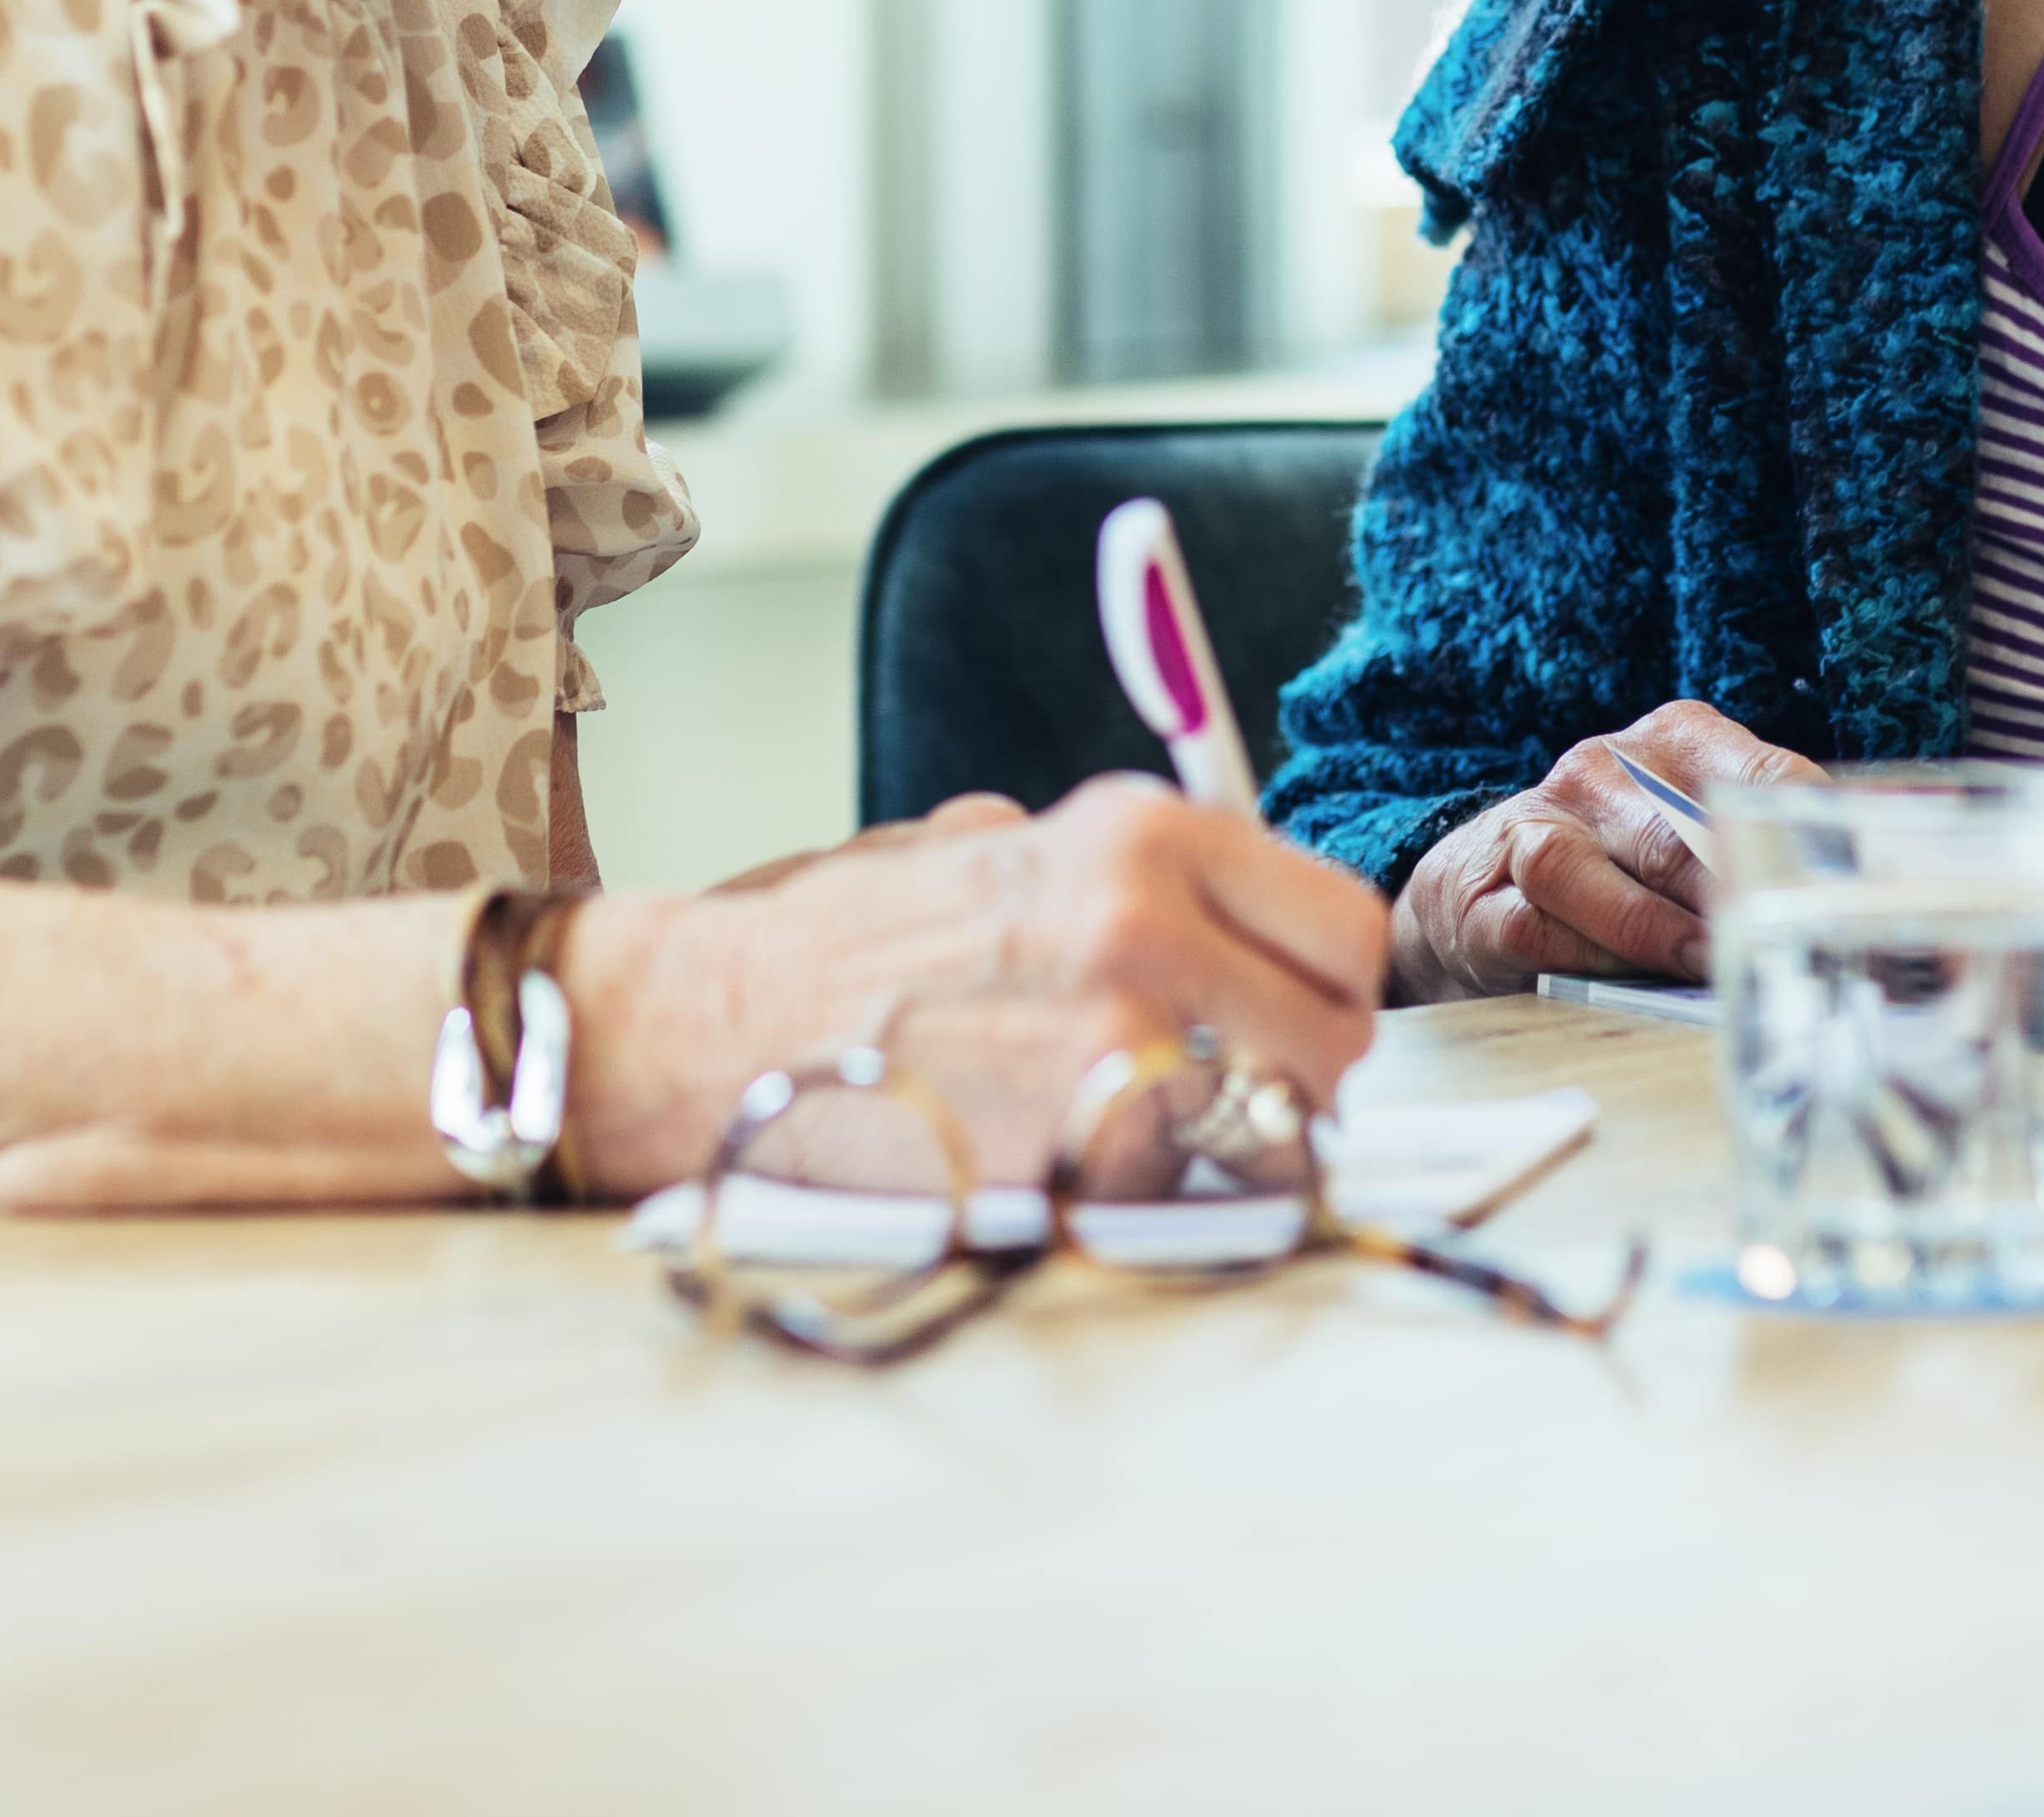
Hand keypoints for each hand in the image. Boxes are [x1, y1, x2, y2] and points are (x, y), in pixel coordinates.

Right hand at [561, 778, 1386, 1197]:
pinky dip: (1158, 1206)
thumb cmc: (831, 942)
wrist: (705, 1025)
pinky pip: (1187, 1202)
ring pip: (1281, 1133)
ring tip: (1151, 1141)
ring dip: (1242, 1151)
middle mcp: (1149, 929)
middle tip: (1233, 1096)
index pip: (1339, 920)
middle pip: (1338, 1036)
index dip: (1319, 979)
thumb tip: (1195, 901)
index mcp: (1138, 837)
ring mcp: (1116, 1053)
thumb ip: (1106, 867)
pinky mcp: (1074, 1163)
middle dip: (1300, 1076)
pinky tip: (1082, 1177)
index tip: (1287, 1007)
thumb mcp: (981, 842)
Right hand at [1389, 702, 1819, 1000]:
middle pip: (1683, 829)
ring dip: (1663, 928)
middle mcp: (1604, 770)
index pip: (1763, 775)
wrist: (1476, 888)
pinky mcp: (1486, 896)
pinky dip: (1590, 959)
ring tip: (1715, 968)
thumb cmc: (1621, 870)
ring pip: (1599, 869)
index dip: (1814, 841)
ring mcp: (1538, 827)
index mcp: (1677, 742)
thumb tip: (1857, 924)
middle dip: (1742, 895)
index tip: (1861, 899)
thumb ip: (1763, 863)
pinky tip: (1628, 984)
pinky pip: (1542, 928)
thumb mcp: (1695, 837)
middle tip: (1796, 949)